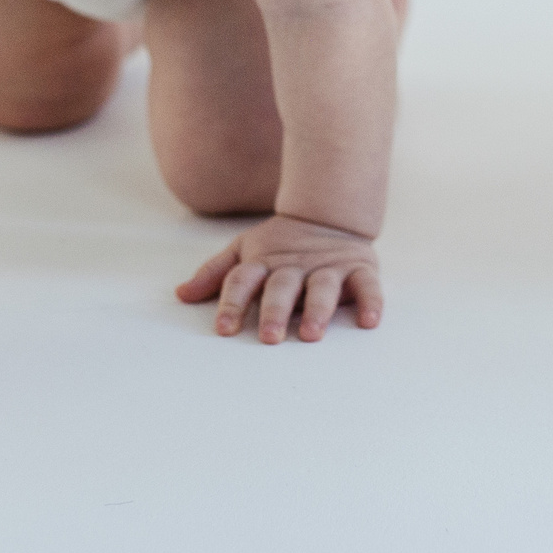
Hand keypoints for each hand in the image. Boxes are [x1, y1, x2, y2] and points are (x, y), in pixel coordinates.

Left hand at [177, 214, 382, 342]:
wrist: (329, 215)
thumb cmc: (280, 246)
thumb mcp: (245, 252)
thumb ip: (216, 274)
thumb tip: (181, 295)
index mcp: (264, 262)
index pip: (243, 280)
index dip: (232, 303)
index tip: (224, 329)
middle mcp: (295, 266)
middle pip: (282, 286)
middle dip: (275, 311)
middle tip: (269, 337)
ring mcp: (329, 267)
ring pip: (323, 288)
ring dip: (318, 310)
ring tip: (311, 334)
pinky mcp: (360, 269)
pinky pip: (367, 286)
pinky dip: (371, 302)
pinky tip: (369, 320)